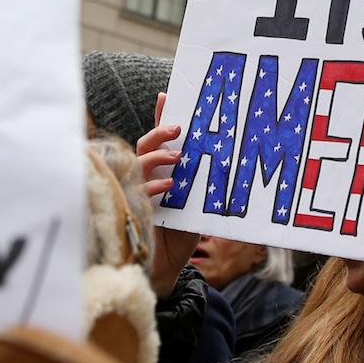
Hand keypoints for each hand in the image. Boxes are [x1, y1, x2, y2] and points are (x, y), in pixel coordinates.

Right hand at [134, 91, 193, 295]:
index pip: (158, 139)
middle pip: (144, 145)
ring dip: (156, 157)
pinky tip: (168, 186)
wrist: (167, 267)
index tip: (167, 95)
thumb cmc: (182, 234)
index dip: (160, 116)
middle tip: (177, 128)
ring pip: (139, 164)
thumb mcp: (199, 204)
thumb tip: (228, 160)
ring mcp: (138, 193)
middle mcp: (146, 178)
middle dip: (159, 132)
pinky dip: (153, 188)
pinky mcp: (135, 211)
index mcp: (161, 171)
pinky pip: (138, 193)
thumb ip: (205, 184)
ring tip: (177, 157)